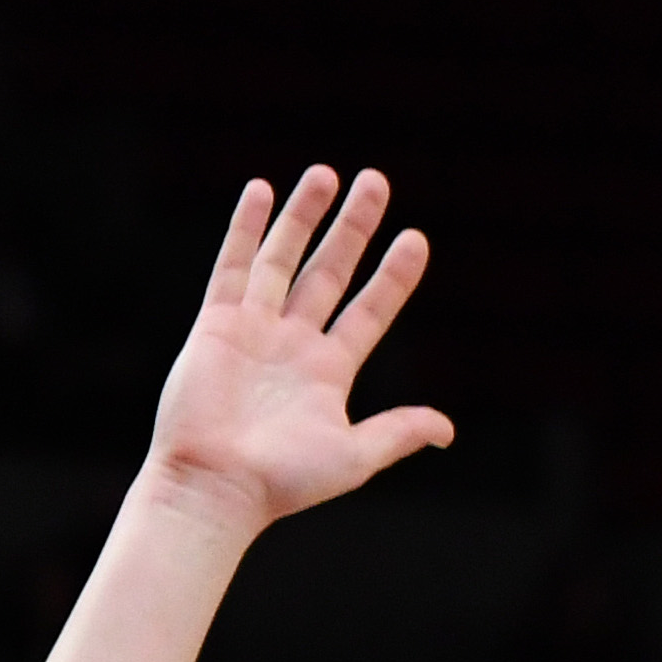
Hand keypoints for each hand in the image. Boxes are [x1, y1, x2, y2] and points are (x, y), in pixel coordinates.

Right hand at [145, 166, 453, 537]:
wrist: (215, 487)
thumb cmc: (281, 482)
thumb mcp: (353, 458)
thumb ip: (397, 433)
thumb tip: (446, 430)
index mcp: (327, 373)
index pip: (369, 310)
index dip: (394, 276)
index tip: (416, 238)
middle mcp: (292, 346)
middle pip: (329, 272)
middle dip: (353, 227)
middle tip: (376, 181)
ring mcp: (253, 332)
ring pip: (283, 260)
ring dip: (303, 216)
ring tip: (325, 174)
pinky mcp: (216, 327)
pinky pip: (233, 268)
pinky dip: (245, 230)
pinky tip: (261, 191)